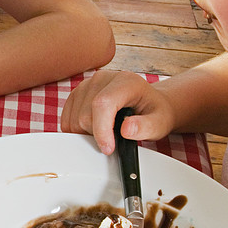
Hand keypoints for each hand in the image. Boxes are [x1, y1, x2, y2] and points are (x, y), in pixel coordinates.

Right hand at [60, 69, 177, 153]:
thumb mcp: (160, 123)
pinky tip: (94, 128)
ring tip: (106, 132)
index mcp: (126, 81)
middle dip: (96, 135)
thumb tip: (127, 129)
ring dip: (86, 133)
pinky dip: (77, 129)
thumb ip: (146, 127)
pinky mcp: (77, 92)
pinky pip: (67, 117)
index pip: (102, 104)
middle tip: (114, 140)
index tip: (108, 148)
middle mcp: (103, 78)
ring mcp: (87, 84)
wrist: (149, 103)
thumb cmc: (154, 112)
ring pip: (73, 118)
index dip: (101, 130)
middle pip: (85, 115)